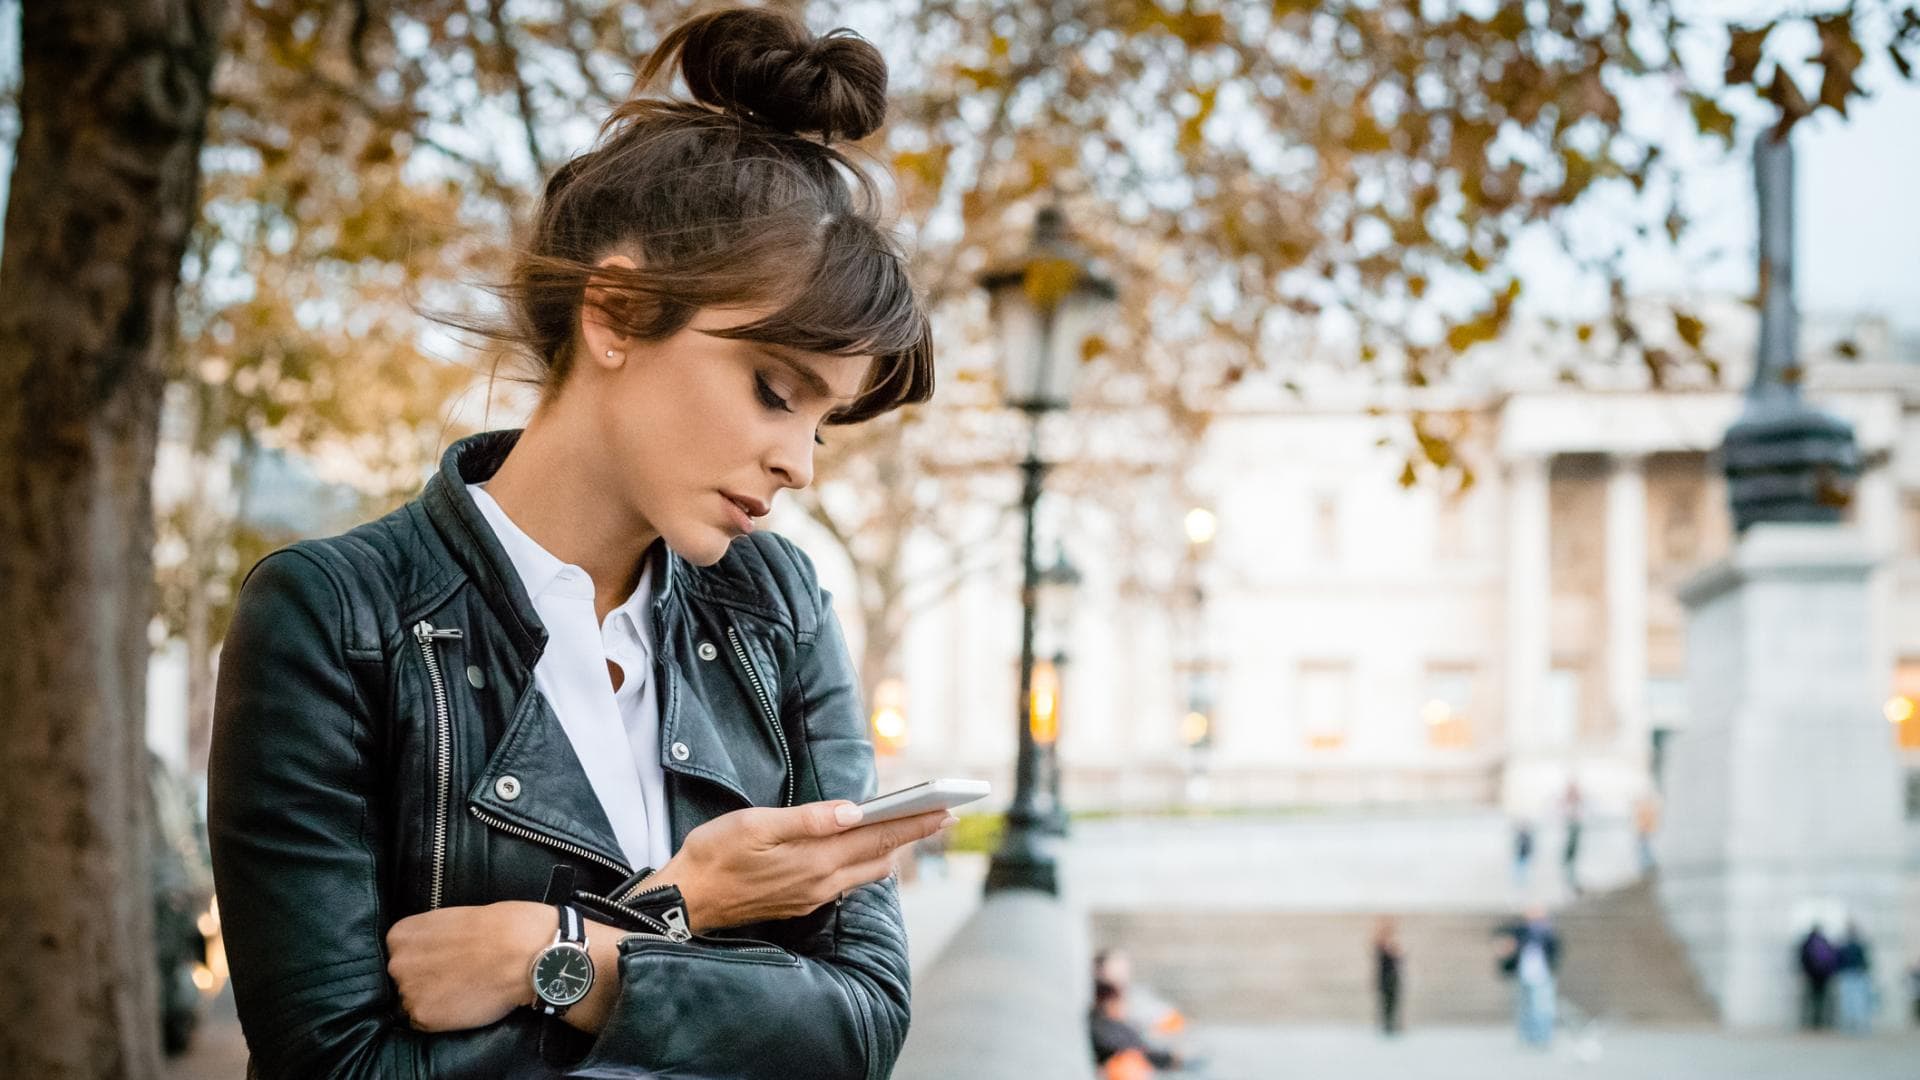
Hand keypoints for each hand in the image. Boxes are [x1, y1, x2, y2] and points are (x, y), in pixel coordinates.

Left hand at [386, 901, 552, 1031]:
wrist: (525, 954)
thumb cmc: (502, 927)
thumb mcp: (456, 917)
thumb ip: (434, 935)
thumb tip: (434, 949)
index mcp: (401, 934)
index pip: (401, 953)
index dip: (426, 958)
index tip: (446, 958)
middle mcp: (397, 963)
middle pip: (403, 979)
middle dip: (427, 979)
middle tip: (458, 975)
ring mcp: (408, 992)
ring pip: (414, 1002)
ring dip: (434, 1000)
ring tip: (465, 989)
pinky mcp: (423, 1017)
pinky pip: (426, 1022)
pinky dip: (443, 1018)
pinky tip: (466, 1003)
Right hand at [645, 801, 953, 931]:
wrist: (686, 900)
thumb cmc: (714, 853)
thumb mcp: (755, 824)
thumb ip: (808, 820)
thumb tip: (853, 811)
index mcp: (814, 859)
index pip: (877, 837)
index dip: (913, 822)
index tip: (944, 808)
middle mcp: (821, 883)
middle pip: (880, 855)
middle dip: (913, 834)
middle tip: (945, 815)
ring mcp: (812, 896)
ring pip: (867, 873)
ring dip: (893, 850)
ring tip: (914, 830)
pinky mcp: (801, 903)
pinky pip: (847, 882)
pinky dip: (868, 863)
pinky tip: (870, 853)